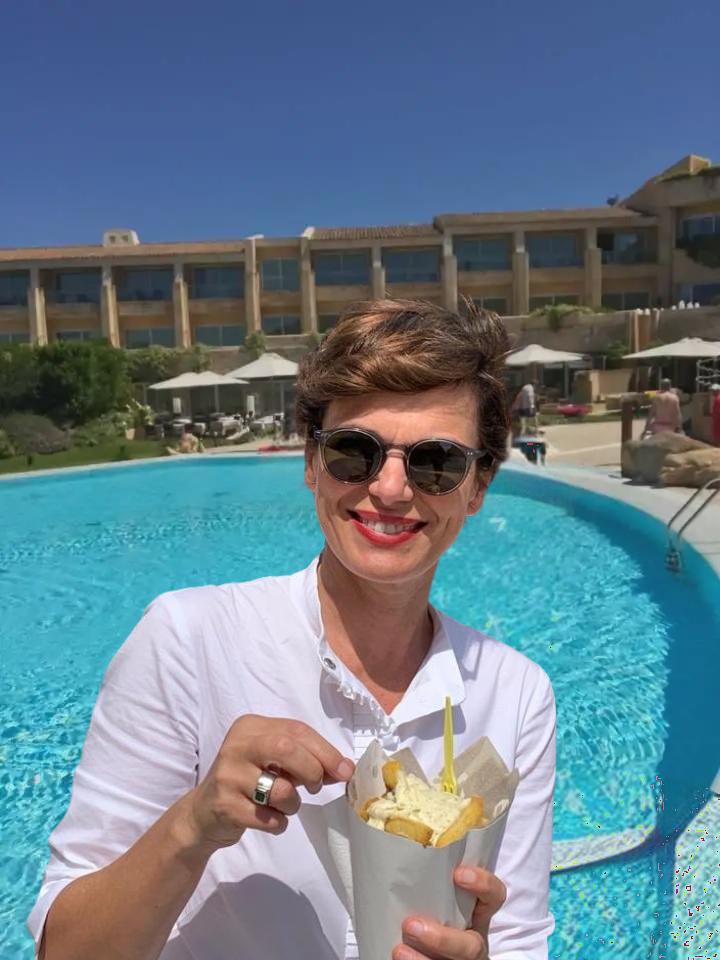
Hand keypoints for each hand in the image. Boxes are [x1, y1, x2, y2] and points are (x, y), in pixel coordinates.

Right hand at [178, 715, 353, 852]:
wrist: (203, 814)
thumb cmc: (248, 781)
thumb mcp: (274, 761)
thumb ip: (306, 758)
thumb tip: (345, 768)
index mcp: (251, 726)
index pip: (296, 730)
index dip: (326, 751)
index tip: (345, 771)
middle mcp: (236, 745)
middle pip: (286, 748)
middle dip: (312, 771)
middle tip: (315, 787)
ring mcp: (228, 775)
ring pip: (280, 790)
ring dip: (293, 804)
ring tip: (283, 804)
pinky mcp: (225, 806)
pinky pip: (269, 819)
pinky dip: (279, 823)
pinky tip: (268, 818)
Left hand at [392, 866, 506, 959]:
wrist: (432, 943)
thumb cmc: (432, 909)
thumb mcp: (442, 897)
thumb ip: (434, 883)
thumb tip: (397, 848)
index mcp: (478, 914)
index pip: (495, 896)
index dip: (483, 884)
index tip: (458, 873)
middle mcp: (474, 939)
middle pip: (472, 946)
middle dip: (443, 939)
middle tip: (411, 925)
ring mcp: (462, 959)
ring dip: (423, 959)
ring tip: (399, 950)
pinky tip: (399, 954)